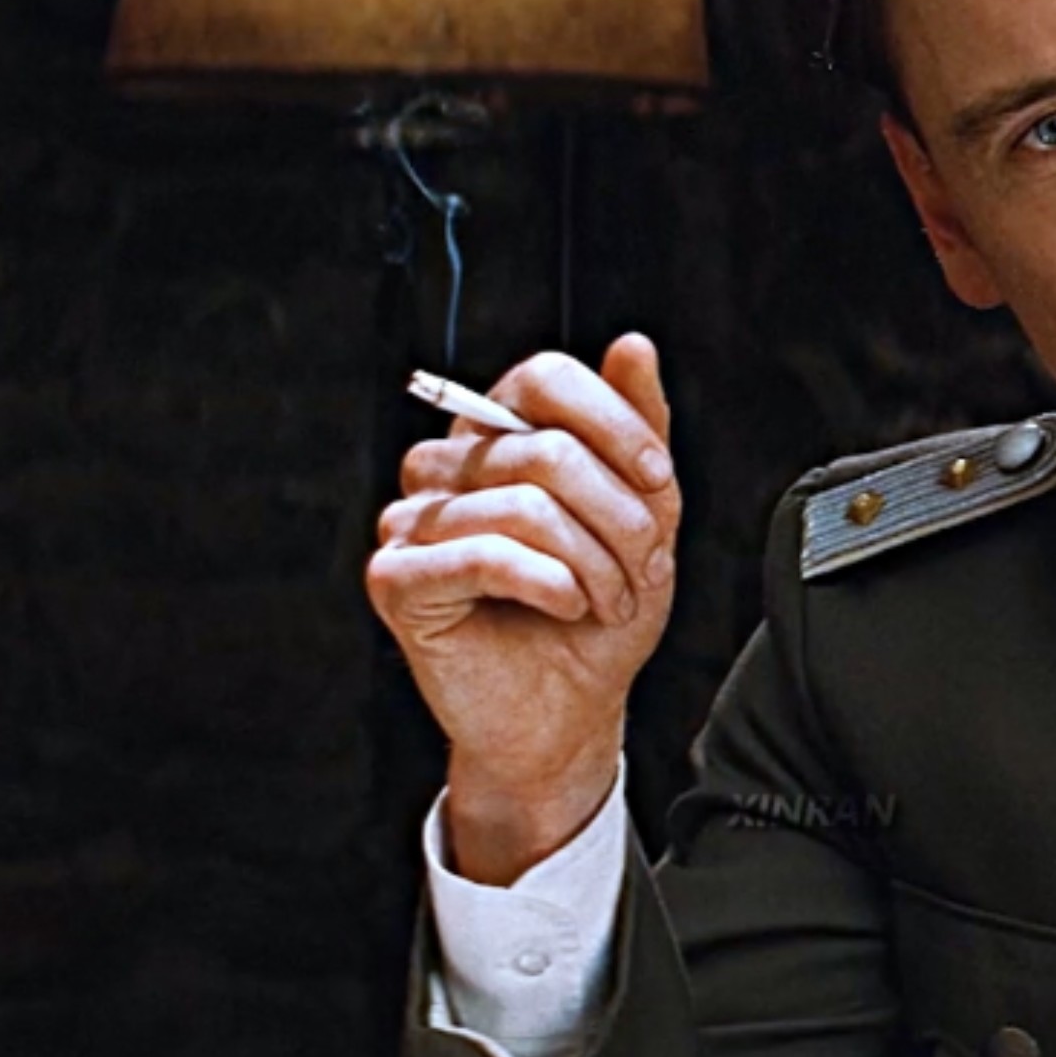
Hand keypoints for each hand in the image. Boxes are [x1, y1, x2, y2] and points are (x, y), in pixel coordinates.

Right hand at [366, 333, 681, 882]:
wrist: (569, 711)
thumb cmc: (599, 612)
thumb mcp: (643, 514)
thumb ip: (639, 429)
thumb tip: (633, 345)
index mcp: (498, 434)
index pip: (543, 377)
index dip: (614, 424)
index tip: (659, 481)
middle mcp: (446, 466)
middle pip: (544, 448)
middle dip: (619, 516)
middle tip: (644, 568)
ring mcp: (413, 520)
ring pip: (526, 505)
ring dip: (595, 564)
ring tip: (609, 600)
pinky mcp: (397, 578)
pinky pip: (487, 554)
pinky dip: (551, 586)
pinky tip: (567, 607)